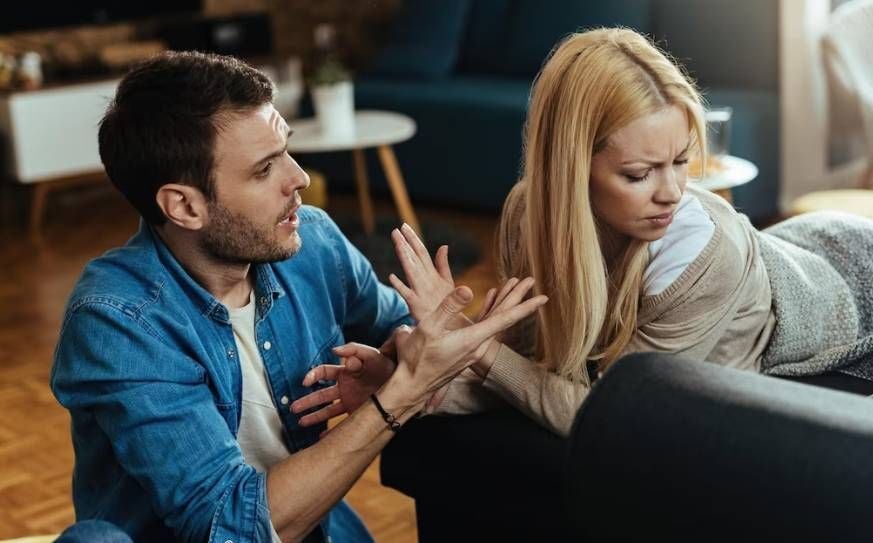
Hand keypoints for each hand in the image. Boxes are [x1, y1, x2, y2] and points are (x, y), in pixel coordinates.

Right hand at [291, 343, 395, 426]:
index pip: (324, 372)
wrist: (404, 382)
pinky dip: (331, 431)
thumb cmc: (387, 365)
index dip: (313, 375)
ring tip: (300, 423)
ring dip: (314, 416)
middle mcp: (345, 387)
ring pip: (327, 410)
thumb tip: (336, 350)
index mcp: (345, 372)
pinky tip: (321, 439)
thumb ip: (356, 350)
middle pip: (321, 394)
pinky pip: (341, 423)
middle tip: (293, 408)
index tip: (305, 382)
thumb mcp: (372, 354)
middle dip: (307, 401)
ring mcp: (350, 400)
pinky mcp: (357, 411)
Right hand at [387, 280, 547, 404]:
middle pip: (503, 318)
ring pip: (494, 323)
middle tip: (532, 281)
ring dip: (505, 304)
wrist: (411, 386)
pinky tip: (490, 306)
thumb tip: (468, 289)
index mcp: (472, 339)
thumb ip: (448, 308)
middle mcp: (478, 346)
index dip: (524, 307)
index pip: (504, 319)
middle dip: (518, 298)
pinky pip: (484, 328)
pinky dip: (490, 313)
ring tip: (513, 288)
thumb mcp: (429, 328)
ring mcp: (472, 350)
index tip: (543, 297)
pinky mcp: (466, 352)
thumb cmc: (417, 358)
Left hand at [388, 223, 457, 321]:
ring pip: (411, 271)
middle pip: (416, 258)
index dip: (413, 239)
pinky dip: (400, 286)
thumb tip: (443, 246)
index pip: (422, 253)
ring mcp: (422, 292)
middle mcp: (427, 280)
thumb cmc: (448, 305)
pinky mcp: (417, 307)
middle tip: (397, 229)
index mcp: (433, 274)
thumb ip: (442, 265)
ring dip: (404, 257)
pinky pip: (407, 295)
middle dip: (407, 243)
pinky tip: (391, 277)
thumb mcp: (447, 283)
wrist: (452, 329)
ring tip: (396, 243)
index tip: (403, 226)